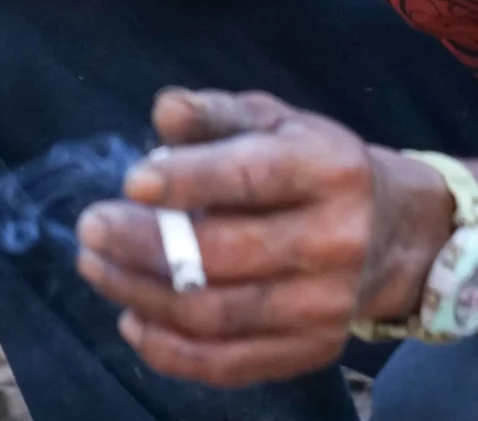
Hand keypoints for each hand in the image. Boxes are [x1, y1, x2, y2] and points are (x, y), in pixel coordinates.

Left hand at [72, 88, 452, 386]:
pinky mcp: (313, 350)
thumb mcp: (269, 119)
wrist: (388, 229)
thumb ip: (212, 114)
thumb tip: (165, 112)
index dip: (188, 182)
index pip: (251, 179)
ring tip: (96, 267)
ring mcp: (326, 305)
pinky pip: (230, 365)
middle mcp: (336, 241)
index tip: (130, 182)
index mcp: (327, 170)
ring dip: (141, 295)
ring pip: (217, 316)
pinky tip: (131, 320)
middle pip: (223, 256)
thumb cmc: (303, 162)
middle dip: (142, 245)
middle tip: (90, 229)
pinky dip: (169, 352)